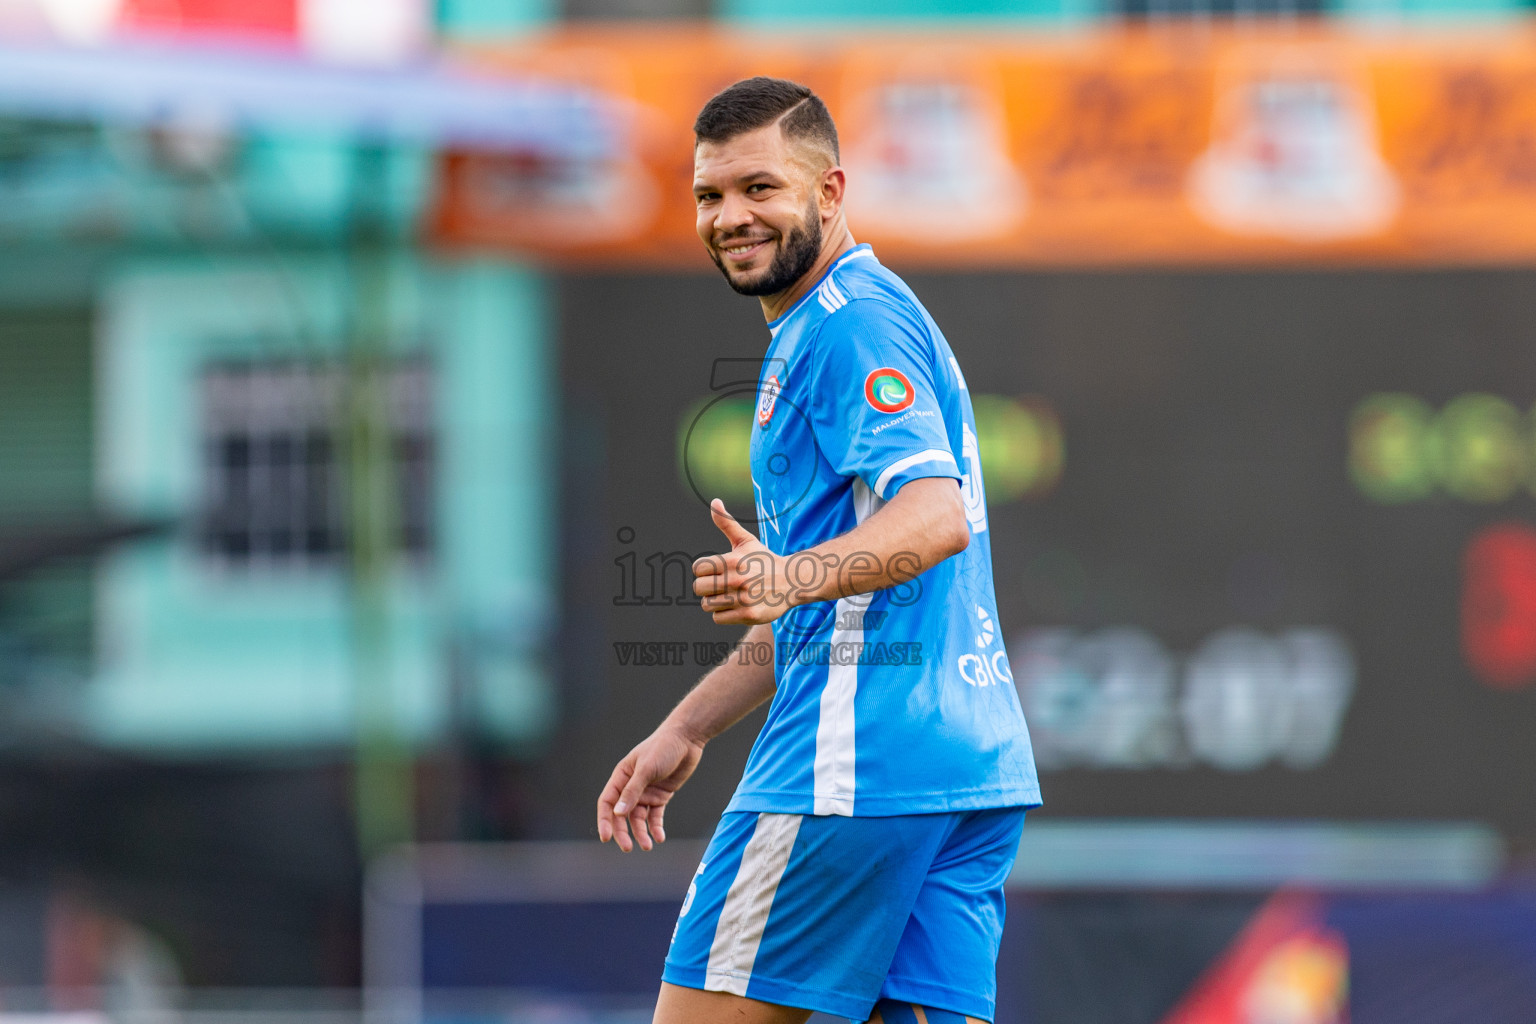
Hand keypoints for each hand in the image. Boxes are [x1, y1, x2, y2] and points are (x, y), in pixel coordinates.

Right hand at [596, 725, 704, 851]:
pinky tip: (659, 837)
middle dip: (623, 832)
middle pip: (621, 815)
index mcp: (621, 777)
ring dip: (641, 833)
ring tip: (648, 846)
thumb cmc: (663, 748)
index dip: (604, 821)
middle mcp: (631, 787)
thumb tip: (618, 813)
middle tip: (627, 848)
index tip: (606, 838)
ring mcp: (646, 793)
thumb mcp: (646, 769)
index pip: (607, 802)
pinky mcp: (661, 796)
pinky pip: (655, 816)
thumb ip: (632, 791)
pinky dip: (656, 827)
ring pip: (638, 819)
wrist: (687, 740)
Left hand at [692, 499, 792, 624]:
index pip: (698, 568)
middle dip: (706, 586)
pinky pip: (718, 618)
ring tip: (729, 595)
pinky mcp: (748, 615)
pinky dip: (723, 613)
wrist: (791, 581)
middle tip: (719, 584)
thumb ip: (727, 523)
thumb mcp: (746, 541)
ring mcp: (743, 598)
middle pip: (698, 588)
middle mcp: (738, 579)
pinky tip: (736, 605)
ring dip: (715, 601)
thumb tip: (714, 501)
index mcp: (733, 560)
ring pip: (707, 604)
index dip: (703, 570)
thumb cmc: (763, 560)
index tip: (715, 570)